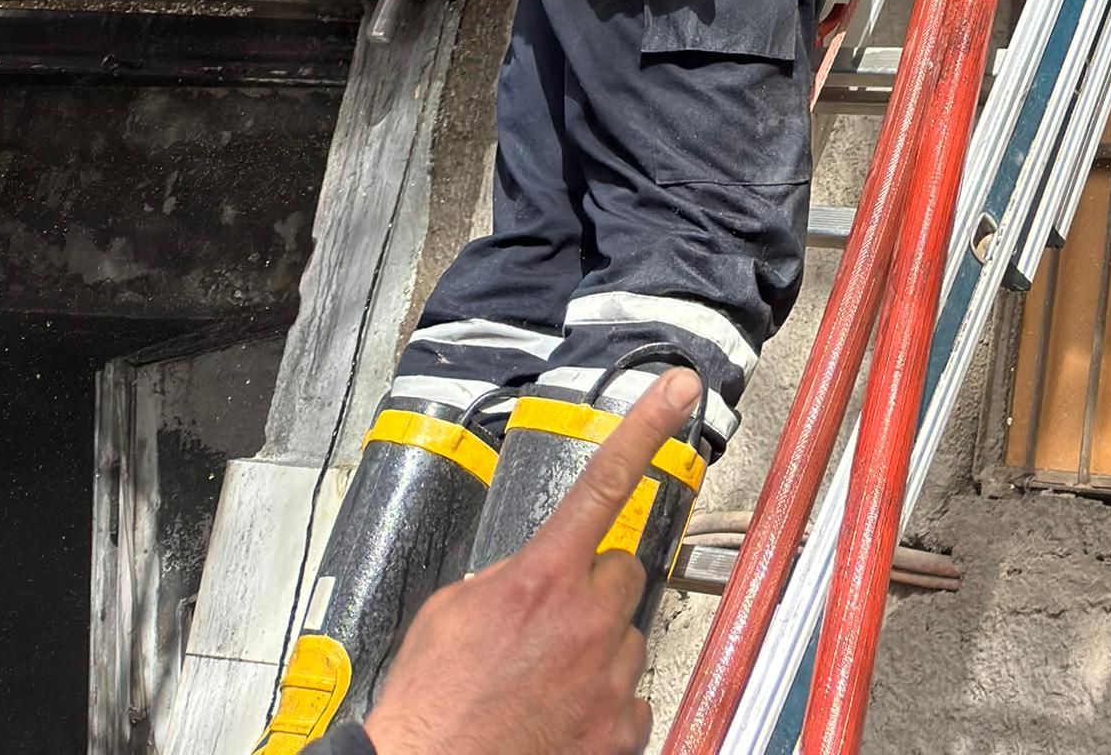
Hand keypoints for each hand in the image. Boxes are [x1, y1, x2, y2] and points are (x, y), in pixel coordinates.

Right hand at [363, 367, 696, 754]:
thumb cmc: (431, 708)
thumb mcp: (450, 615)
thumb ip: (503, 578)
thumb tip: (529, 573)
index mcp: (540, 578)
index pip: (605, 482)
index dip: (647, 427)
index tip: (679, 389)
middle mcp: (585, 619)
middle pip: (622, 573)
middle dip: (593, 591)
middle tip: (550, 629)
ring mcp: (607, 676)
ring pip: (627, 638)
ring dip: (596, 652)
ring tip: (545, 684)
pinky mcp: (618, 729)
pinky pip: (632, 699)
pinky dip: (604, 709)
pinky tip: (564, 718)